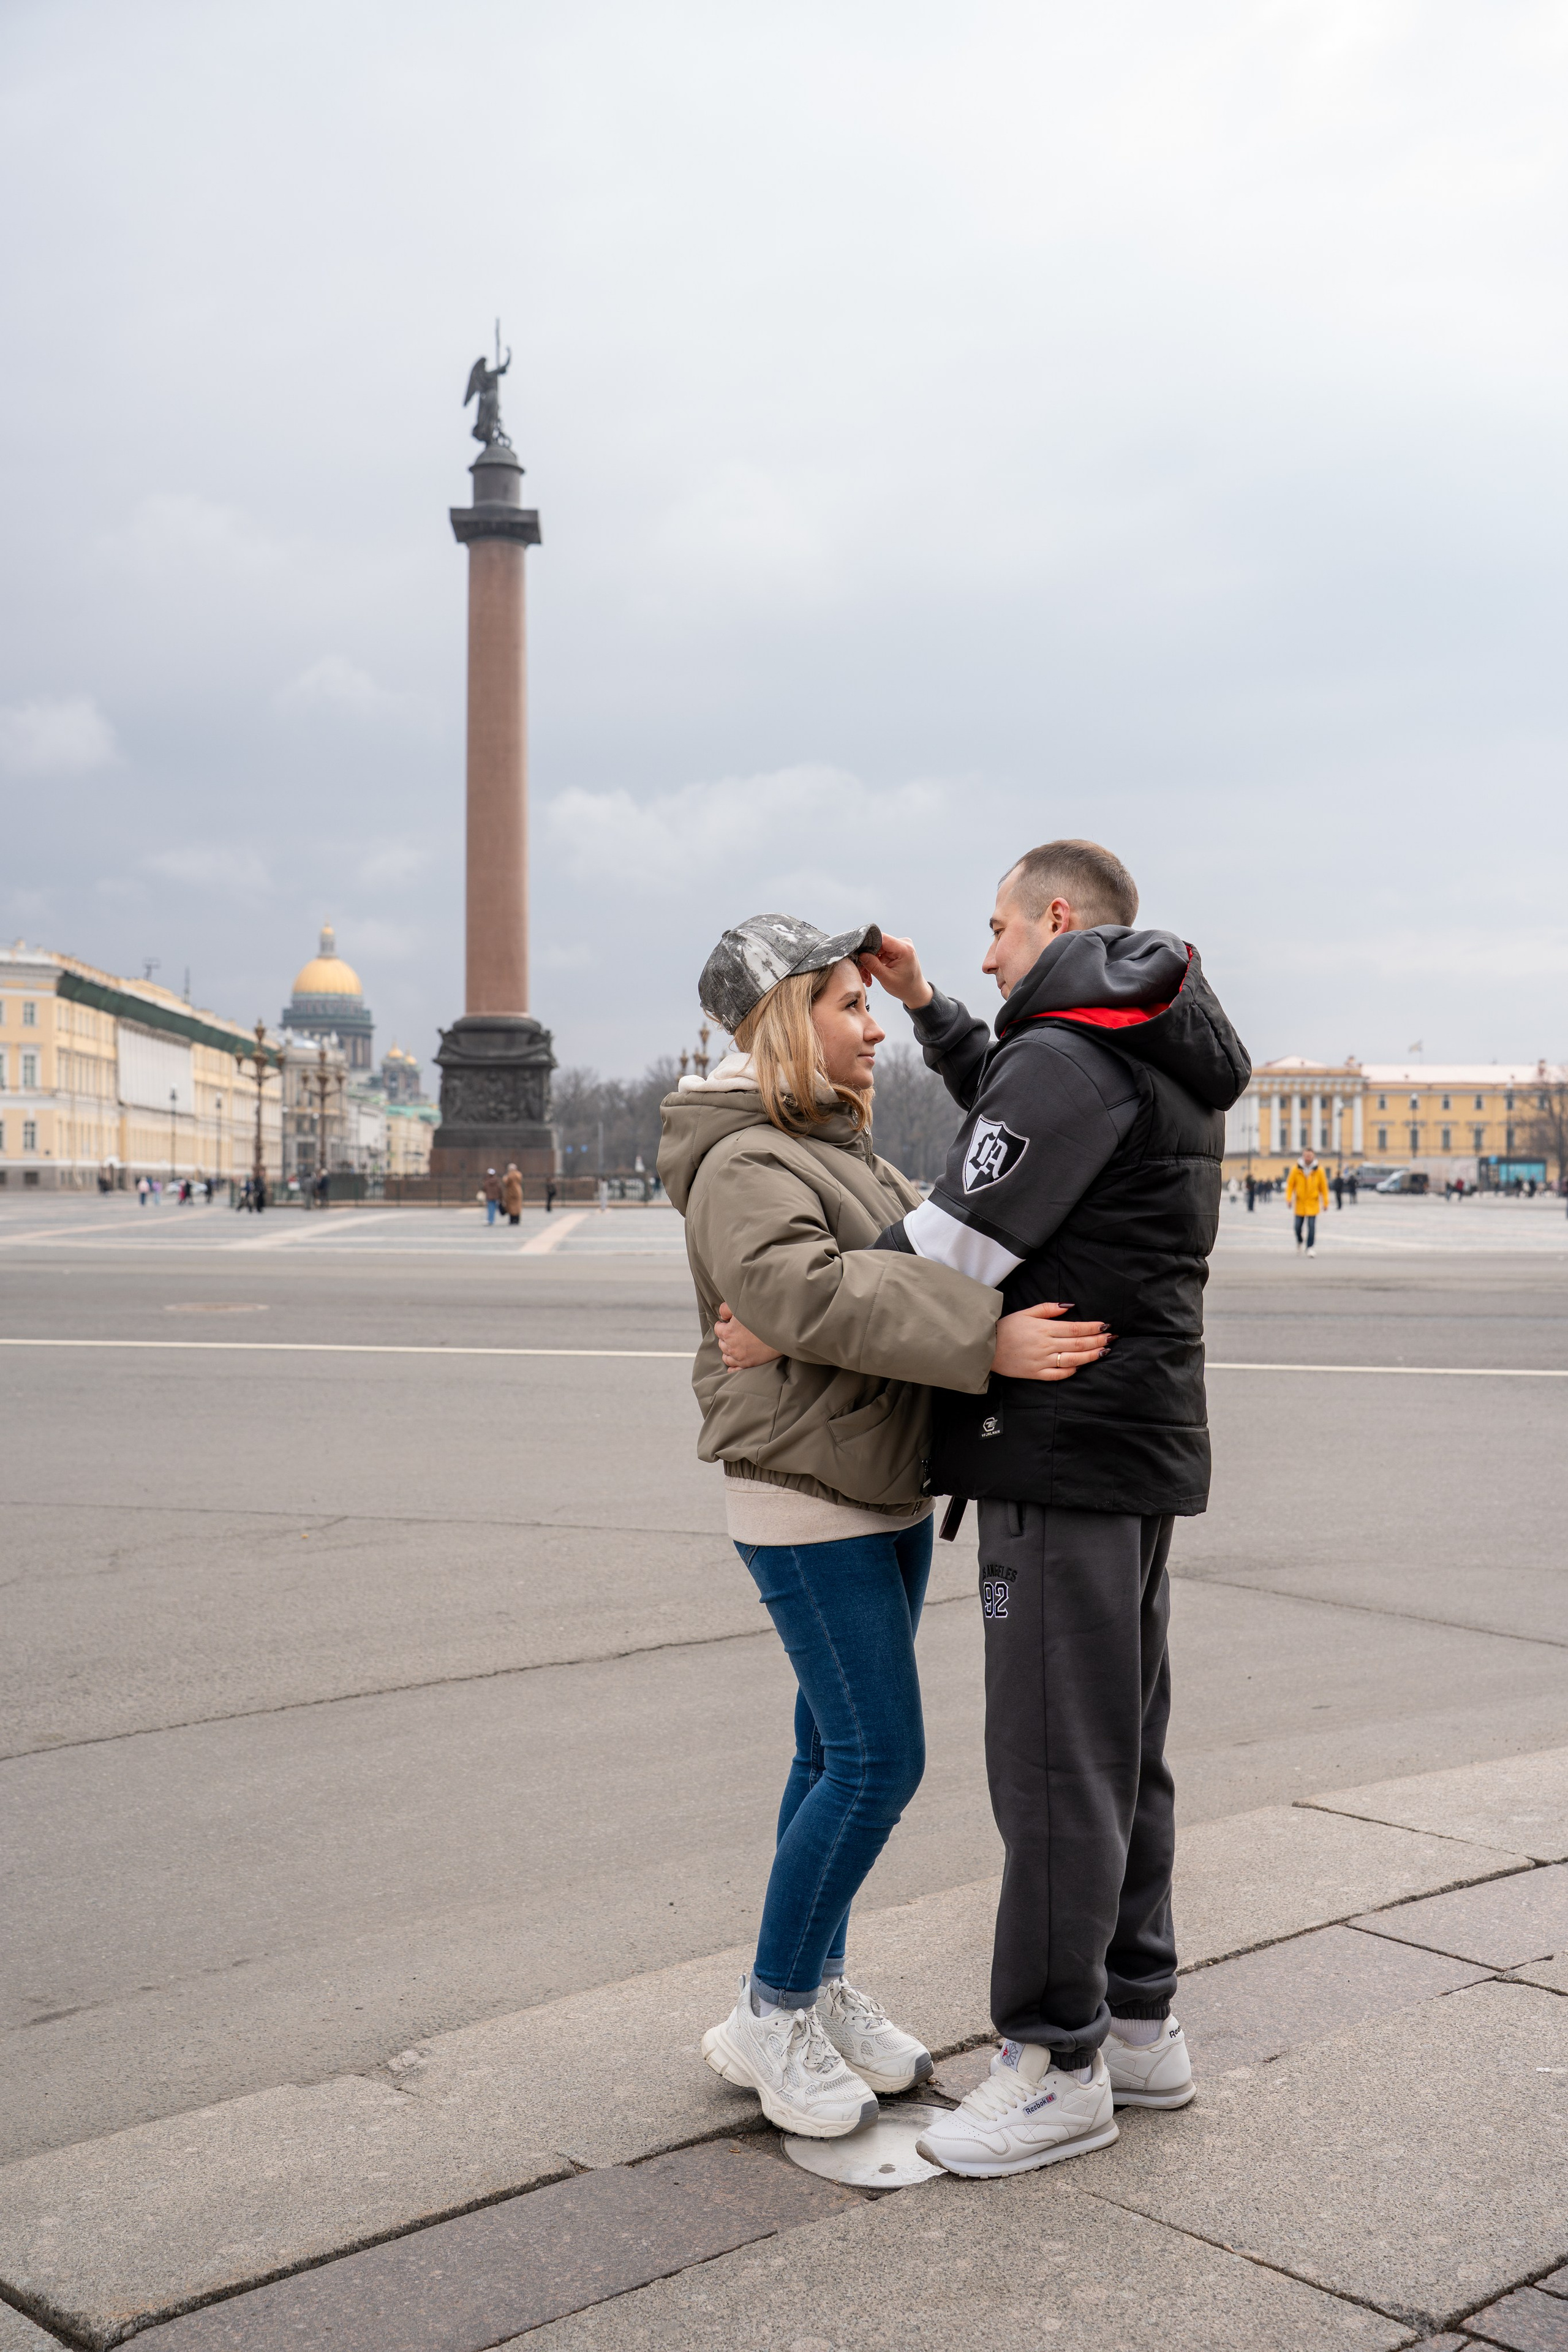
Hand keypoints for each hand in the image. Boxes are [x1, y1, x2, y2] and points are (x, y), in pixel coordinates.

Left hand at [715, 1303, 783, 1370]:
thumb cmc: (764, 1316)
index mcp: (728, 1332)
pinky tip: (737, 1360)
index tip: (728, 1323)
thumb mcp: (742, 1306)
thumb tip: (722, 1316)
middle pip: (721, 1343)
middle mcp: (732, 1347)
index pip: (718, 1329)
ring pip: (726, 1357)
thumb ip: (727, 1309)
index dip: (723, 1324)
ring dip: (729, 1350)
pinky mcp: (749, 1365)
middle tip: (735, 1333)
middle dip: (726, 1337)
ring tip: (736, 1345)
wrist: (782, 1330)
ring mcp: (740, 1358)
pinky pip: (733, 1369)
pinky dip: (733, 1365)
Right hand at [859, 932, 932, 1010]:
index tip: (858, 954)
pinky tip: (873, 971)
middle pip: (878, 943)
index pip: (881, 938)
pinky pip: (881, 952)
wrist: (916, 992)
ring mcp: (900, 945)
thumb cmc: (905, 987)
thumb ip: (873, 965)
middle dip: (868, 957)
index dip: (867, 944)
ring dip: (871, 961)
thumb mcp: (887, 978)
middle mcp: (904, 943)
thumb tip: (861, 954)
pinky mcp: (897, 949)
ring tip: (868, 976)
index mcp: (904, 949)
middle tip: (862, 971)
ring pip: (878, 948)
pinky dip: (876, 961)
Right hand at [990, 1301, 1111, 1382]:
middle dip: (1097, 1340)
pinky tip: (1080, 1366)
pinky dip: (1071, 1371)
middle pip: (1078, 1344)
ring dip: (1090, 1356)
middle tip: (1112, 1338)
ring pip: (1072, 1360)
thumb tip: (1070, 1306)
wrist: (986, 1348)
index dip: (1092, 1327)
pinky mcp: (1036, 1374)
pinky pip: (1058, 1374)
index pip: (1075, 1328)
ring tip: (1104, 1352)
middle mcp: (1046, 1345)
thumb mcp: (1026, 1312)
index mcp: (1044, 1328)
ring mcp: (1042, 1361)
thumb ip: (1048, 1309)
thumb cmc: (1006, 1327)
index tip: (1105, 1326)